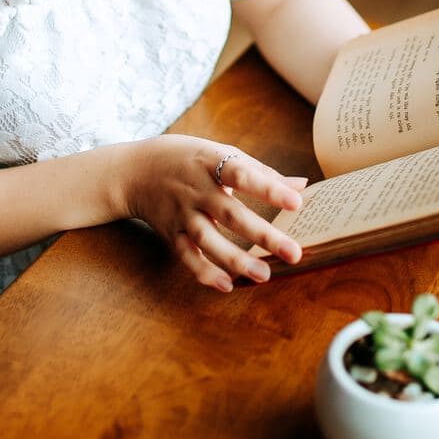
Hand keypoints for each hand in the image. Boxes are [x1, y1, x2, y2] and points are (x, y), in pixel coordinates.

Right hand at [122, 134, 304, 292]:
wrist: (135, 170)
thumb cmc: (189, 158)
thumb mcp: (221, 153)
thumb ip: (260, 171)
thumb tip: (302, 186)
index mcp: (212, 163)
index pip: (243, 174)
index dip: (269, 189)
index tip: (296, 202)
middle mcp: (196, 189)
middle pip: (230, 213)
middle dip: (263, 234)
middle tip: (294, 253)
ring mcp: (182, 213)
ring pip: (208, 239)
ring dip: (235, 259)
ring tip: (265, 275)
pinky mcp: (171, 233)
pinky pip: (187, 256)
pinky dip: (204, 272)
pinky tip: (228, 285)